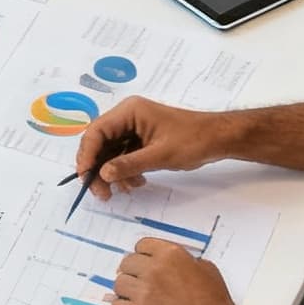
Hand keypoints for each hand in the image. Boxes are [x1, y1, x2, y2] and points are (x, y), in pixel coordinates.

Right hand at [76, 97, 227, 193]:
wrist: (218, 138)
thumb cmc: (193, 140)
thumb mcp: (160, 155)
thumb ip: (129, 164)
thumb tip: (102, 174)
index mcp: (129, 112)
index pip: (96, 131)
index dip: (87, 155)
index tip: (86, 177)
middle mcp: (126, 117)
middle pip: (99, 143)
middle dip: (98, 169)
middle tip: (102, 193)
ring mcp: (133, 128)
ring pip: (110, 153)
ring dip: (113, 173)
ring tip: (124, 189)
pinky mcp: (140, 139)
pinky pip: (122, 156)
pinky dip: (125, 171)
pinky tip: (136, 182)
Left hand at [111, 239, 245, 304]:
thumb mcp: (207, 271)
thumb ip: (185, 261)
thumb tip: (171, 264)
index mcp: (171, 255)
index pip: (142, 245)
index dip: (144, 256)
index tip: (147, 266)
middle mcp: (154, 270)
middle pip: (127, 264)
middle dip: (134, 274)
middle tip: (143, 286)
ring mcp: (143, 292)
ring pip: (119, 284)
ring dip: (127, 292)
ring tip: (139, 301)